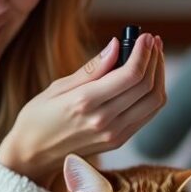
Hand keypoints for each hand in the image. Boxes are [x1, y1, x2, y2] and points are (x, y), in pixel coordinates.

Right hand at [0, 32, 165, 184]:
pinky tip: (147, 77)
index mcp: (84, 102)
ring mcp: (114, 134)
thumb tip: (115, 45)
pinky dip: (153, 92)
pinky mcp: (119, 141)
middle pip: (146, 86)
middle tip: (152, 41)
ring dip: (159, 75)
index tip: (146, 36)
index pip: (130, 75)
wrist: (32, 155)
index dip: (144, 52)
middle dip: (155, 58)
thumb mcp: (58, 87)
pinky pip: (148, 114)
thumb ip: (91, 68)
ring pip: (154, 101)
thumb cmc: (38, 117)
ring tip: (153, 56)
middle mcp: (103, 121)